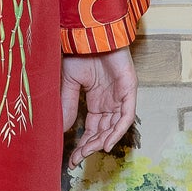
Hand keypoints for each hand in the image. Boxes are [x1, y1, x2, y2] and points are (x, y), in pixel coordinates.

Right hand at [61, 48, 136, 166]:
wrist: (89, 31)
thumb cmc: (80, 50)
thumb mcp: (68, 81)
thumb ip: (67, 104)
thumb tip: (62, 129)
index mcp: (96, 99)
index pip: (91, 128)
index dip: (83, 143)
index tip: (72, 159)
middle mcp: (109, 100)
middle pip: (103, 130)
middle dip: (91, 146)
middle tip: (78, 158)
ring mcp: (120, 95)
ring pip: (115, 126)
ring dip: (103, 141)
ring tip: (89, 152)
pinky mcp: (129, 89)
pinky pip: (126, 115)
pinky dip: (117, 130)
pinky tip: (106, 142)